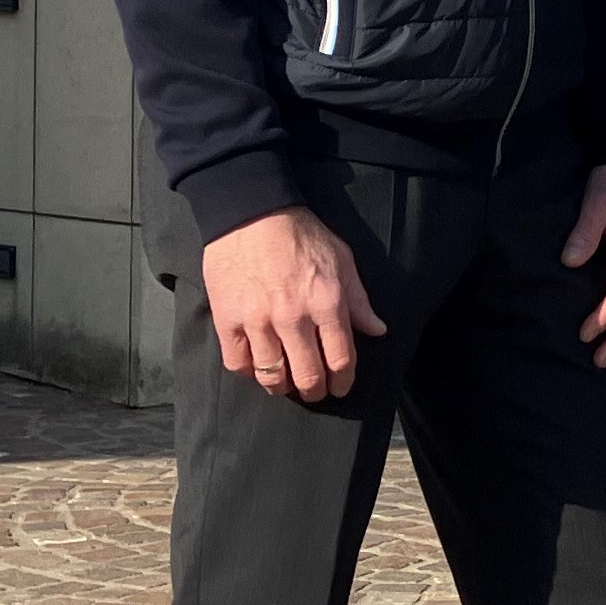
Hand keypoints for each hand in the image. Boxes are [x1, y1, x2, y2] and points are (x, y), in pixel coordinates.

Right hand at [201, 206, 385, 404]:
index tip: (341, 386)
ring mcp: (258, 320)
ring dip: (282, 387)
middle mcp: (293, 317)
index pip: (341, 359)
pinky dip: (249, 372)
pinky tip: (258, 366)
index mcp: (327, 303)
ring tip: (286, 384)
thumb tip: (377, 330)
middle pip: (308, 375)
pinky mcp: (228, 319)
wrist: (250, 213)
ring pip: (272, 375)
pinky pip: (238, 362)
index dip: (343, 381)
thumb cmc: (301, 234)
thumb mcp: (342, 259)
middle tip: (315, 391)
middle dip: (315, 390)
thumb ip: (359, 300)